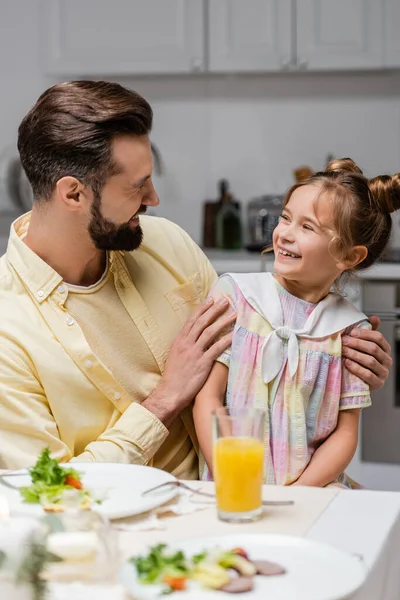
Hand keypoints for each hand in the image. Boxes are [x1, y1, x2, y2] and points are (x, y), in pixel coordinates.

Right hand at [144, 297, 234, 425]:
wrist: (170, 392)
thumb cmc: (173, 377)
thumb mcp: (174, 356)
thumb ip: (183, 345)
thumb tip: (192, 337)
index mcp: (179, 341)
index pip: (192, 320)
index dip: (202, 309)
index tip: (211, 299)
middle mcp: (186, 343)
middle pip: (202, 322)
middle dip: (214, 310)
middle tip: (225, 300)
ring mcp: (194, 352)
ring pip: (210, 332)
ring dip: (223, 321)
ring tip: (234, 314)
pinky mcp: (202, 363)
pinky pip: (216, 349)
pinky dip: (226, 341)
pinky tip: (234, 335)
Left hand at [342, 316, 391, 390]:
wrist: (358, 380)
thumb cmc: (361, 359)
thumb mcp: (364, 345)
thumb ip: (369, 332)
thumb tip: (375, 318)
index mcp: (385, 349)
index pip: (378, 338)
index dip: (364, 334)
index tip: (351, 332)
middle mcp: (387, 360)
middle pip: (373, 348)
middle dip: (357, 343)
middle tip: (344, 341)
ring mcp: (383, 373)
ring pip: (370, 361)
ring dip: (355, 354)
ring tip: (343, 351)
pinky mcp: (378, 383)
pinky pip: (368, 375)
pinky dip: (356, 368)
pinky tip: (347, 363)